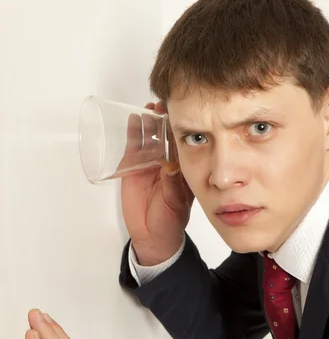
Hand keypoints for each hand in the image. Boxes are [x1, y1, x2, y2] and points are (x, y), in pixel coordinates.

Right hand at [121, 101, 194, 265]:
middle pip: (166, 134)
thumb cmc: (170, 220)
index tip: (184, 113)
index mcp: (183, 167)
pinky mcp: (133, 166)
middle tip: (164, 103)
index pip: (183, 143)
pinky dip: (133, 131)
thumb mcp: (175, 202)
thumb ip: (172, 185)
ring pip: (150, 136)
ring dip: (150, 121)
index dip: (182, 128)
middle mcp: (167, 161)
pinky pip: (133, 145)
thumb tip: (169, 167)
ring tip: (149, 106)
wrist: (152, 234)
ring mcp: (150, 162)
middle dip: (165, 118)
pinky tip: (134, 118)